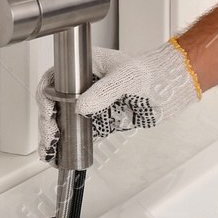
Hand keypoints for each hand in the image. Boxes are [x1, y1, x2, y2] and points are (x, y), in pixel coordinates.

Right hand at [37, 40, 200, 162]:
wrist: (171, 86)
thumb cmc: (151, 72)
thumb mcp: (125, 79)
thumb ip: (103, 91)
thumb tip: (82, 105)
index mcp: (86, 65)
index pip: (55, 78)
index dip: (46, 95)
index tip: (48, 112)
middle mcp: (85, 83)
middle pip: (55, 101)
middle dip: (47, 121)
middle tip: (49, 138)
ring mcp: (92, 101)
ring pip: (64, 118)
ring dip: (54, 134)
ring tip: (49, 151)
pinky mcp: (101, 118)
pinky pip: (80, 130)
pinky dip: (69, 141)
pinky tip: (60, 152)